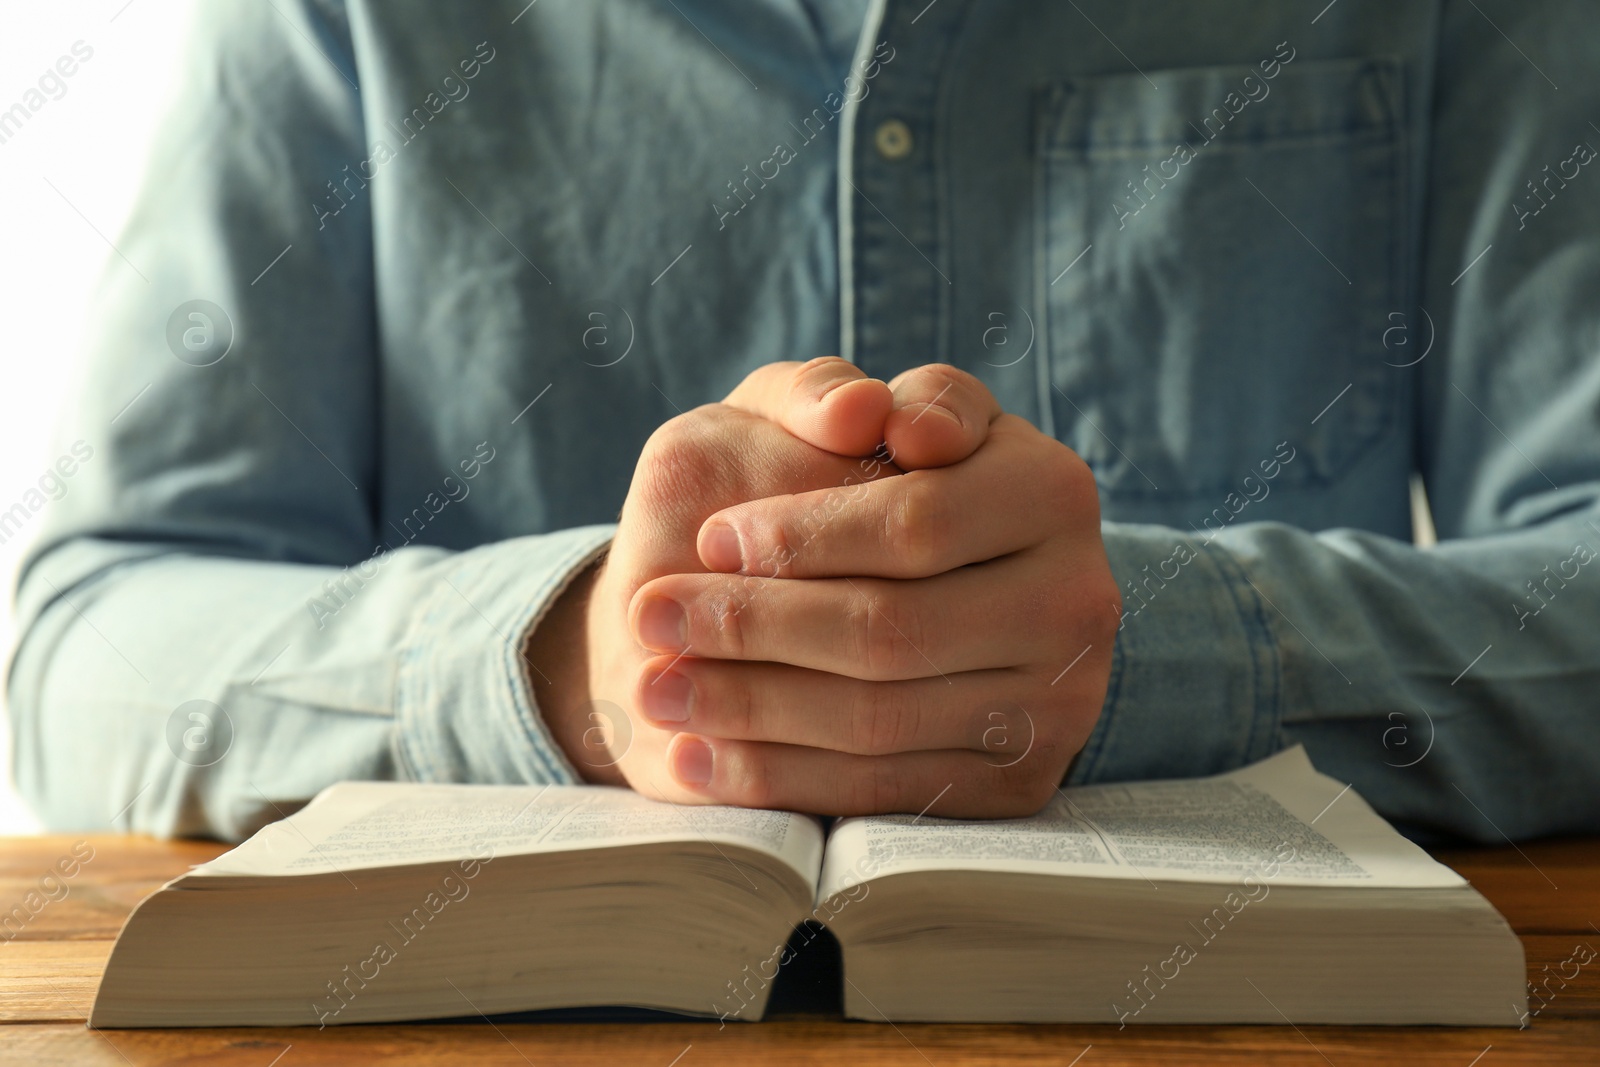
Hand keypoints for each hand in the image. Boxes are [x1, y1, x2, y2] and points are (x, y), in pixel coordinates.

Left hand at [628, 367, 1120, 818]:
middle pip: (893, 630)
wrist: (902, 591)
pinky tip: (697, 756)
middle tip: (652, 620)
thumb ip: (825, 391)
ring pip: (880, 719)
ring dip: (751, 709)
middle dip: (755, 628)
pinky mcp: (1018, 783)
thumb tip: (858, 412)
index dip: (805, 536)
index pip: (918, 522)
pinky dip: (780, 778)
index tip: (709, 539)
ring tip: (655, 689)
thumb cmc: (848, 486)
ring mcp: (1060, 702)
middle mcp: (1076, 598)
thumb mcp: (830, 415)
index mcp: (1051, 488)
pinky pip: (885, 793)